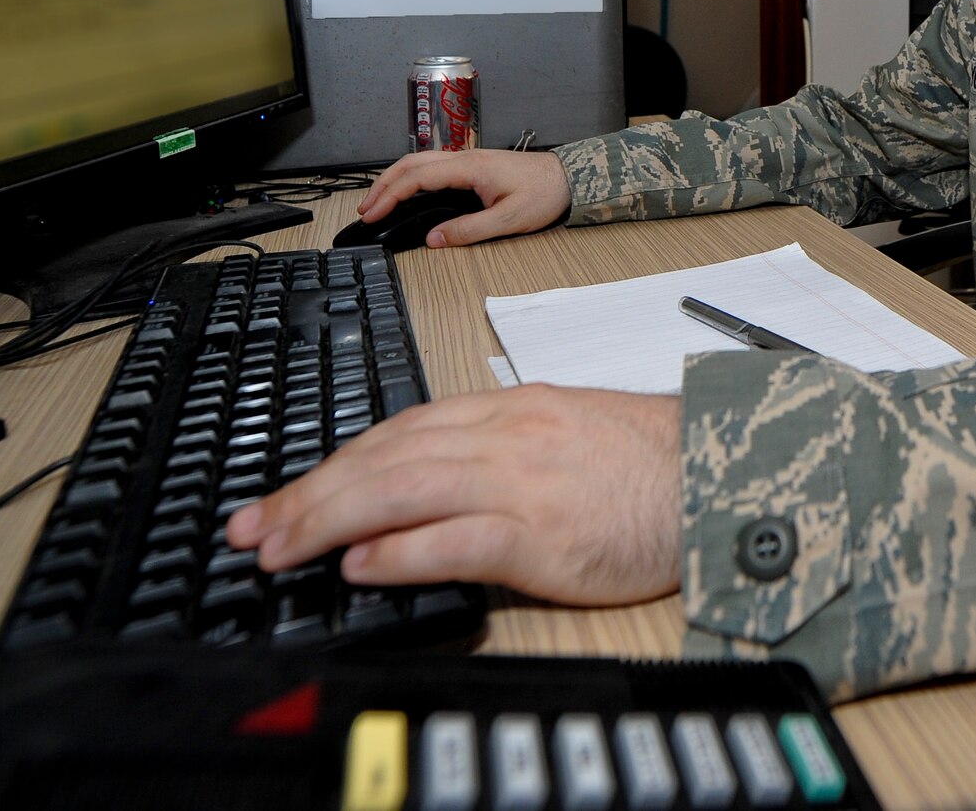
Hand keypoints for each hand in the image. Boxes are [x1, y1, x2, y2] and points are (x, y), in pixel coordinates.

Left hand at [226, 385, 681, 605]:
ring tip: (280, 549)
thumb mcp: (563, 434)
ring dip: (329, 520)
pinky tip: (360, 566)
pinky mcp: (544, 533)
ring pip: (403, 488)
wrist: (722, 471)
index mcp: (507, 410)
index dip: (333, 465)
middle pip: (384, 457)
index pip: (398, 431)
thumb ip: (496, 452)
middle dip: (308, 493)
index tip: (287, 495)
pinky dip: (401, 550)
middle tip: (253, 528)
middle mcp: (505, 436)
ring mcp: (522, 481)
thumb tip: (428, 492)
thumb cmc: (648, 463)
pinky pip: (457, 537)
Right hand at [356, 148, 571, 247]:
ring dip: (395, 179)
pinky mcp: (472, 166)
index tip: (373, 213)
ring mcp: (468, 159)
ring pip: (420, 162)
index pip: (418, 177)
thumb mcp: (508, 219)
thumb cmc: (544, 194)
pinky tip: (407, 192)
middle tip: (366, 210)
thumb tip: (434, 239)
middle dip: (383, 184)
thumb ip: (469, 230)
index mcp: (469, 167)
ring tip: (378, 201)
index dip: (390, 195)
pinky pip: (433, 166)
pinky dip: (412, 178)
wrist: (568, 177)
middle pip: (411, 163)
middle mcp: (464, 158)